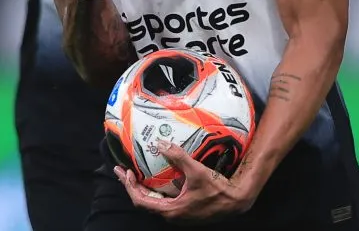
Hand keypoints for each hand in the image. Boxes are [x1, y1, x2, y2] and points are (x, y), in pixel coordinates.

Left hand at [116, 141, 257, 222]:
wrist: (236, 201)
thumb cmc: (217, 189)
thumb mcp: (196, 171)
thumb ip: (177, 156)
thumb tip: (161, 143)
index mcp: (171, 211)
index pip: (141, 201)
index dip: (130, 186)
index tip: (126, 172)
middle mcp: (172, 215)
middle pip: (144, 202)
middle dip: (132, 185)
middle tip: (123, 171)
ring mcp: (178, 214)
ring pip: (153, 202)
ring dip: (142, 188)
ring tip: (135, 174)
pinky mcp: (183, 210)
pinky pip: (163, 201)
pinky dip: (155, 190)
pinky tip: (154, 179)